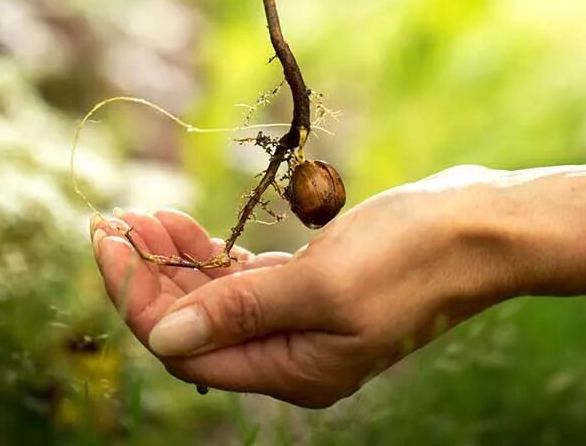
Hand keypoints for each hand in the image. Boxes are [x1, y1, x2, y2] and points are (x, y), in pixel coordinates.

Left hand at [91, 167, 513, 407]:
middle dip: (150, 274)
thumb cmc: (411, 254)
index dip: (137, 295)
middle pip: (194, 323)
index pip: (186, 343)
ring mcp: (302, 319)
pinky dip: (213, 255)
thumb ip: (242, 309)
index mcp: (293, 369)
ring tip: (141, 215)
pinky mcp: (313, 286)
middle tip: (116, 220)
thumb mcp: (324, 283)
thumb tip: (162, 335)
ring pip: (217, 299)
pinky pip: (245, 281)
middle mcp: (291, 354)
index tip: (107, 240)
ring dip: (177, 259)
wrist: (479, 228)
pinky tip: (188, 229)